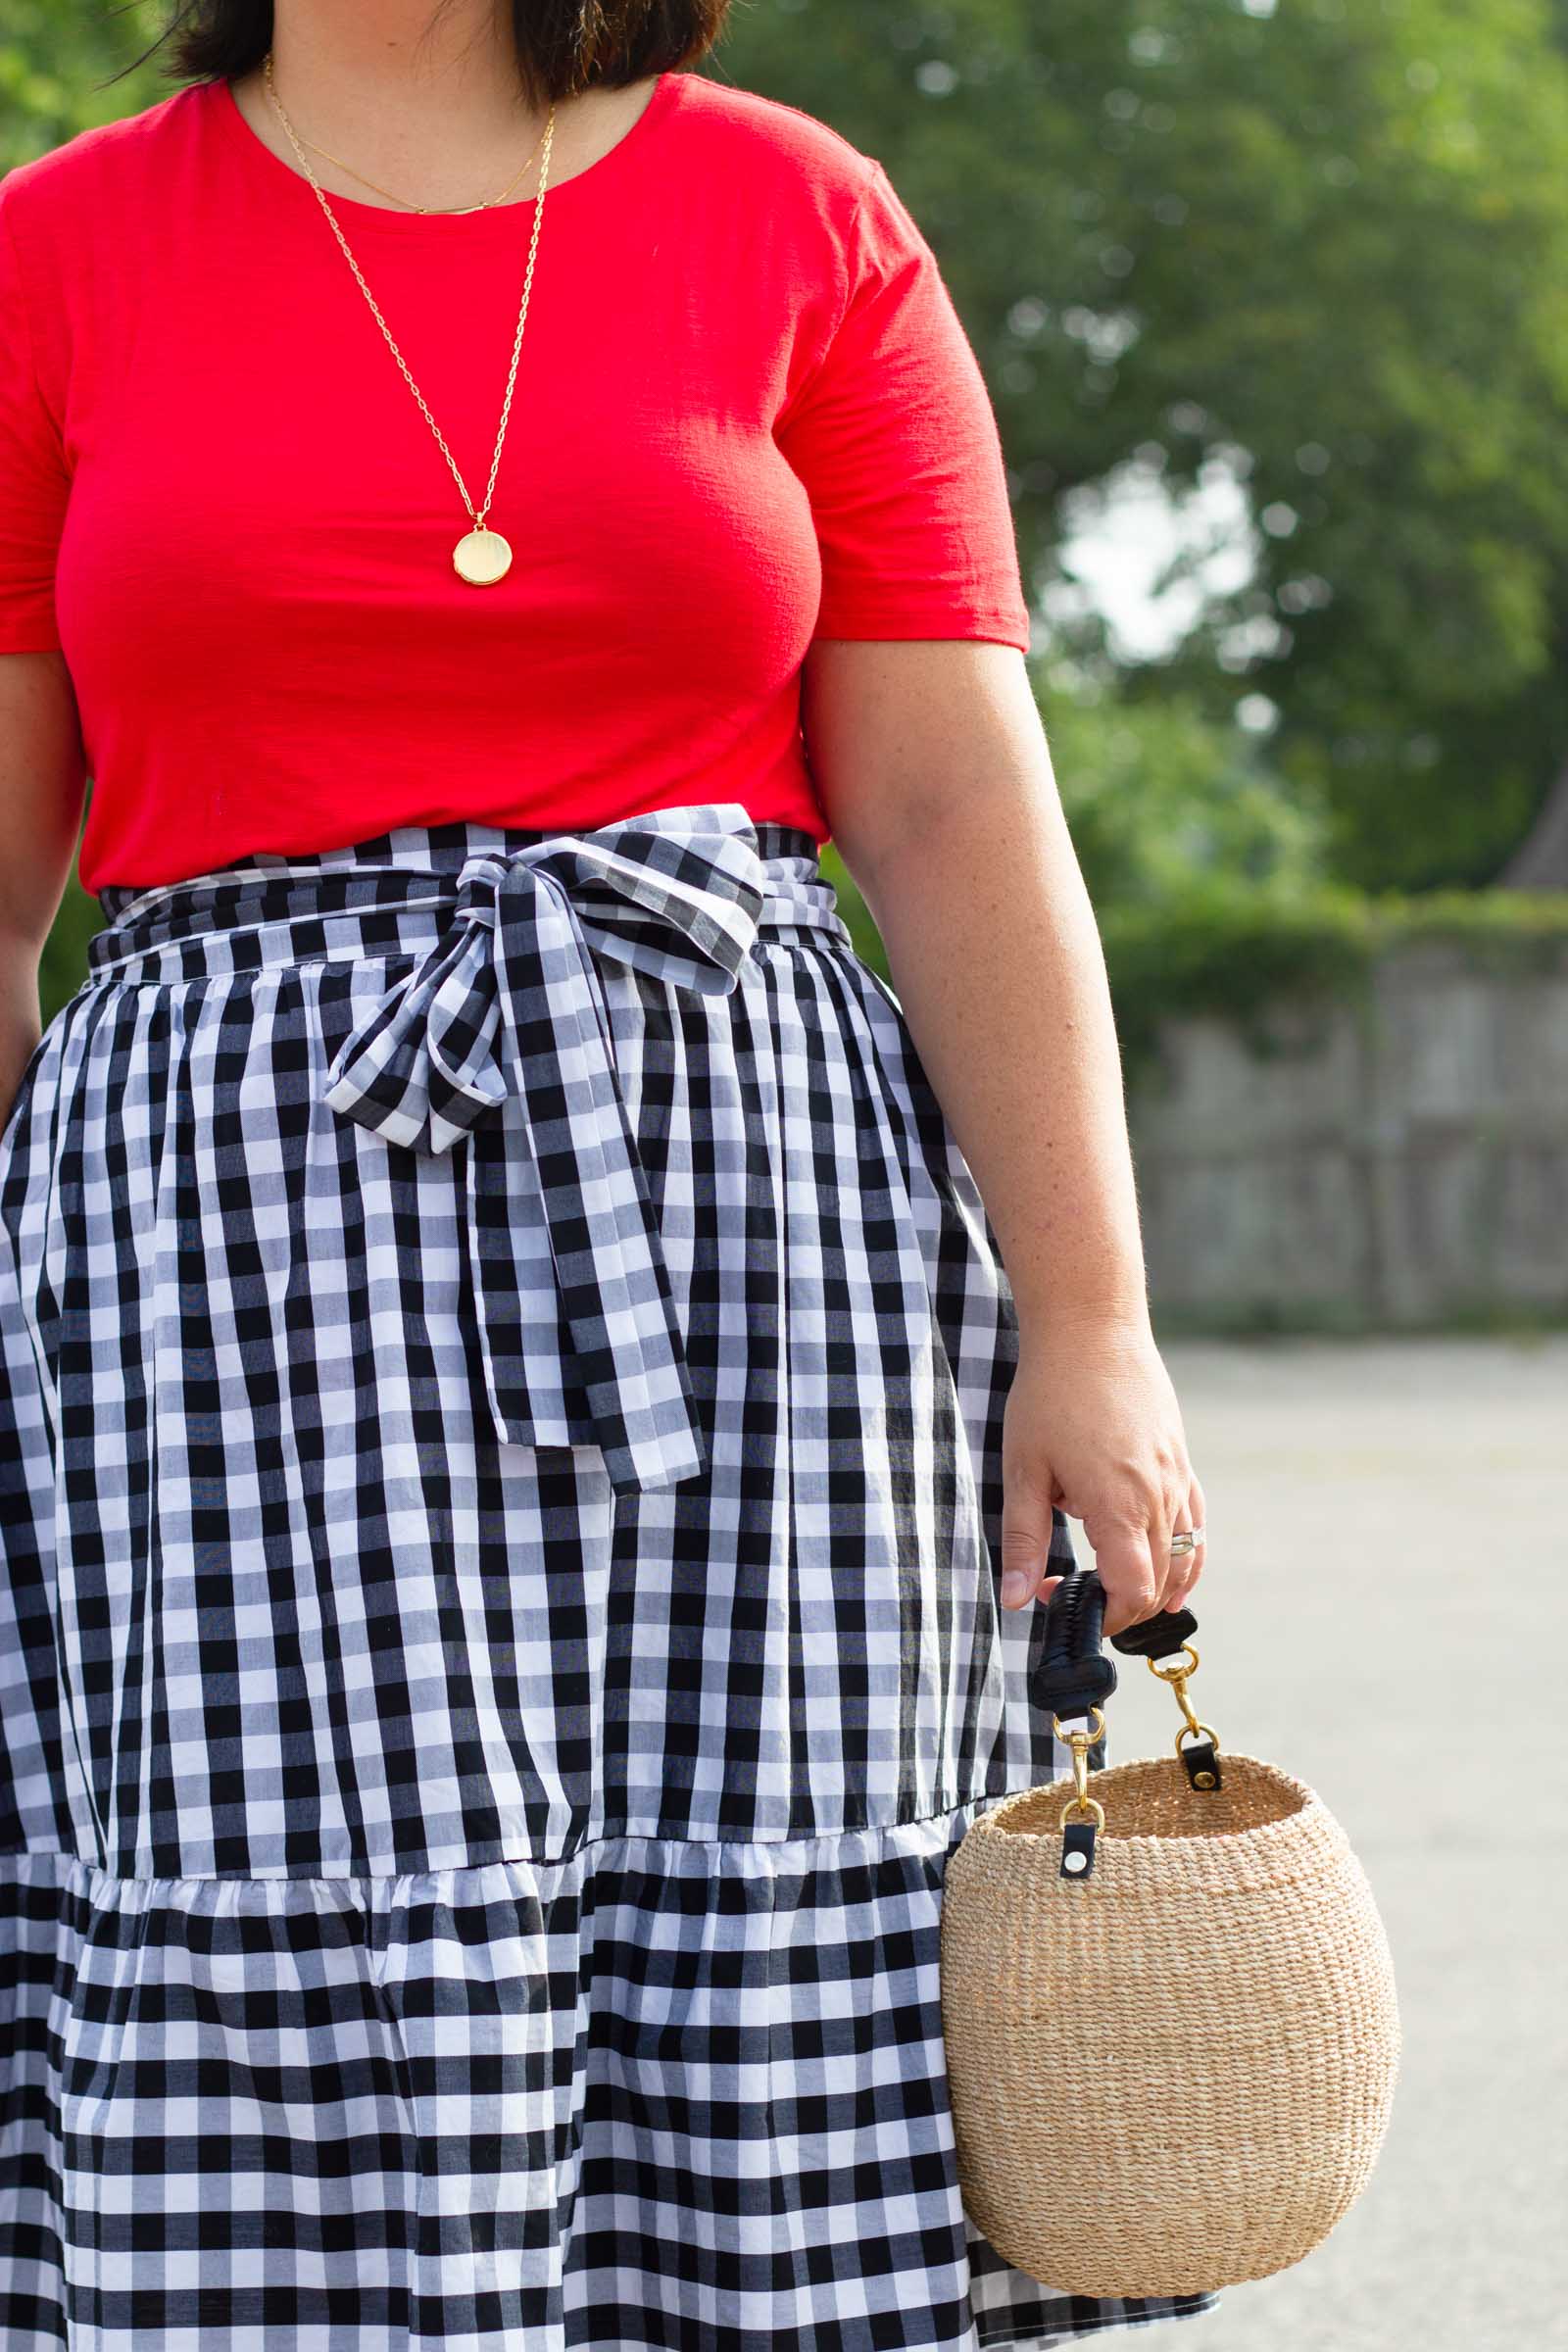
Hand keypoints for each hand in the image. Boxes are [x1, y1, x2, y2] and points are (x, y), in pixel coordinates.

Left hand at [998, 1314, 1206, 1636]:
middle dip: (1121, 1607)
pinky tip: (1167, 1571)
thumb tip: (1014, 1602)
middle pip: (1159, 1585)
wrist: (1093, 1327)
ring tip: (1115, 1593)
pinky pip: (1196, 1525)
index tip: (1070, 1611)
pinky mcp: (1183, 1461)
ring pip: (1182, 1558)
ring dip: (1154, 1587)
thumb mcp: (1023, 1469)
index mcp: (1119, 1505)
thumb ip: (1024, 1540)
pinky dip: (1185, 1558)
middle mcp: (1160, 1498)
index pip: (1132, 1592)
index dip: (1105, 1618)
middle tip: (1075, 1597)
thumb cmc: (1051, 1393)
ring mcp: (1178, 1479)